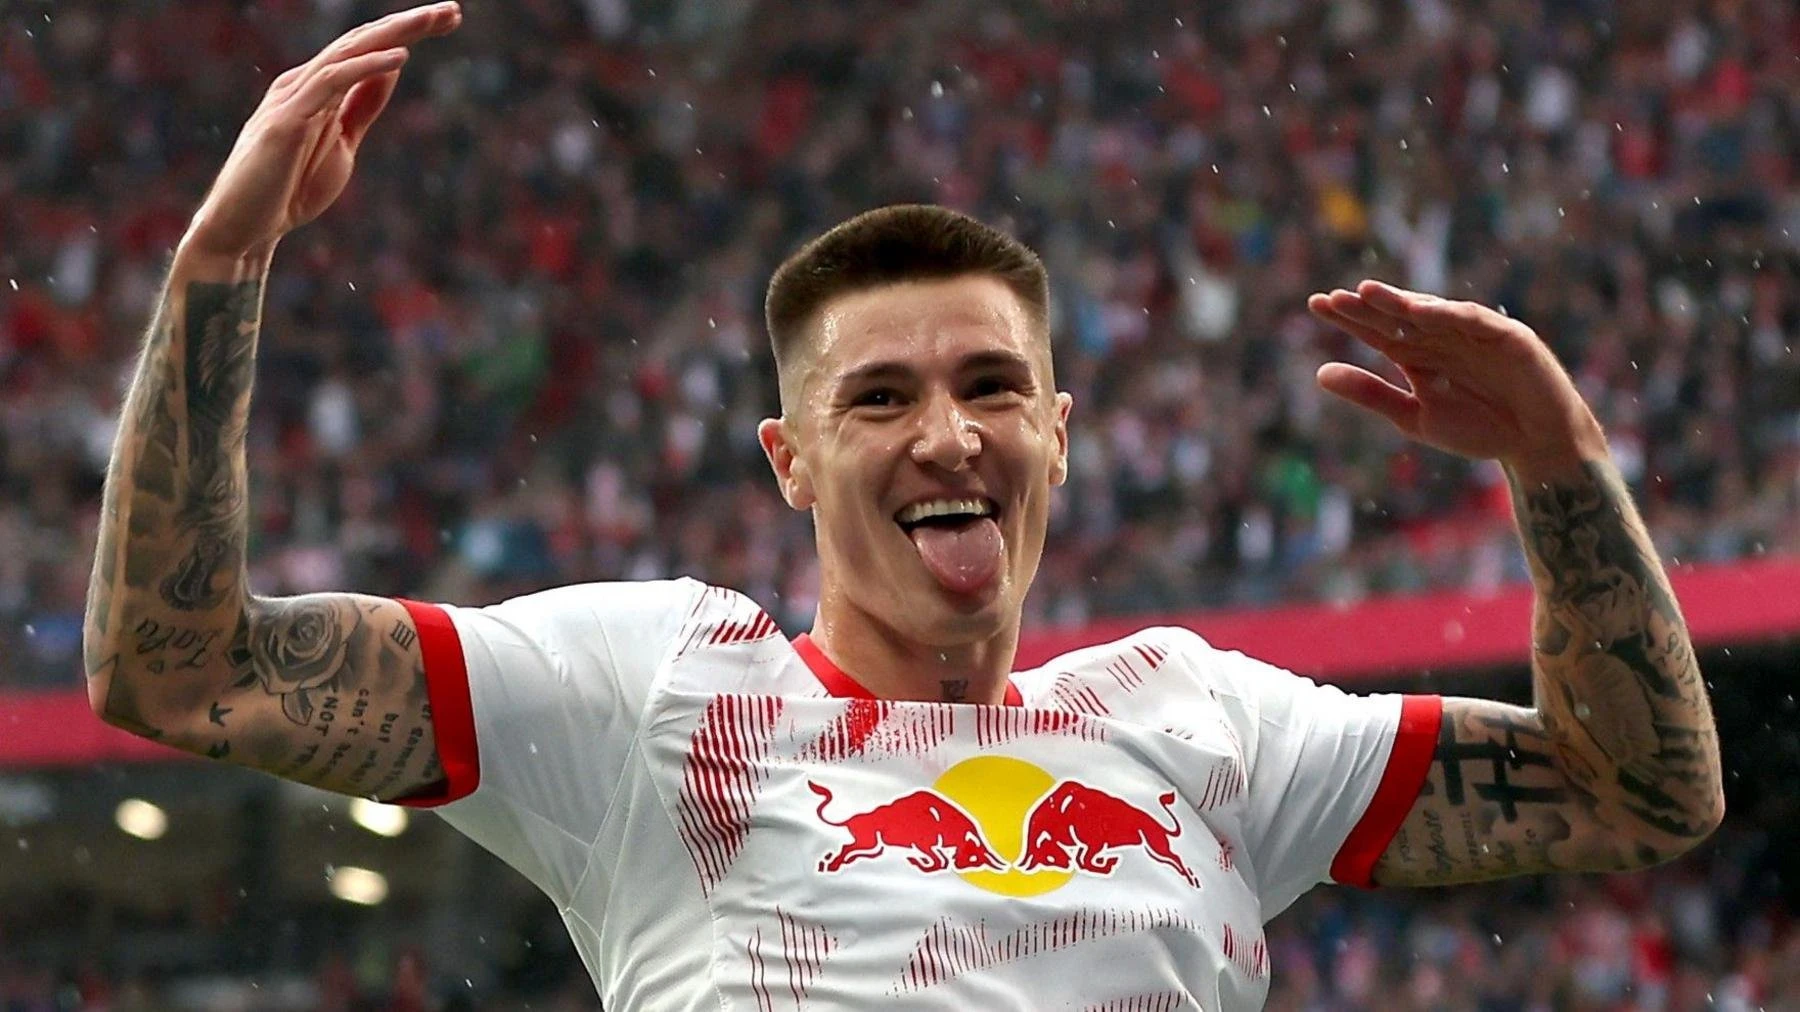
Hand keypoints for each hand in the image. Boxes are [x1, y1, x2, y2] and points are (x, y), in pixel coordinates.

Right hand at [180, 2, 461, 261]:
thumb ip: (362, 106)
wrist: (245, 228)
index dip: (407, 31)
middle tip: (453, 10)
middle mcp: (303, 83)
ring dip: (394, 34)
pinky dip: (365, 67)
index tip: (449, 20)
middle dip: (408, 23)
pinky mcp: (286, 120)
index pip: (367, 48)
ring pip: (348, 52)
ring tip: (431, 20)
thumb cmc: (290, 188)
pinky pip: (330, 83)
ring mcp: (292, 98)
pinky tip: (399, 57)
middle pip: (361, 41)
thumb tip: (391, 69)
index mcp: (317, 87)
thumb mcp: (342, 142)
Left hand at [1307, 280, 1606, 477]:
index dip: (1349, 317)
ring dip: (1400, 302)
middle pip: (1399, 317)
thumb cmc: (1478, 430)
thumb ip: (1371, 394)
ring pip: (1432, 312)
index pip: (1378, 330)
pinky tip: (1418, 310)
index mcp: (1419, 355)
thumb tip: (1319, 373)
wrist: (1534, 446)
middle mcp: (1444, 338)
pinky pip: (1474, 321)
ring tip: (1367, 292)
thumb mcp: (1414, 417)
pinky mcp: (1508, 337)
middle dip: (1368, 306)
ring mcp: (1475, 334)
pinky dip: (1448, 314)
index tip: (1315, 305)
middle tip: (1333, 298)